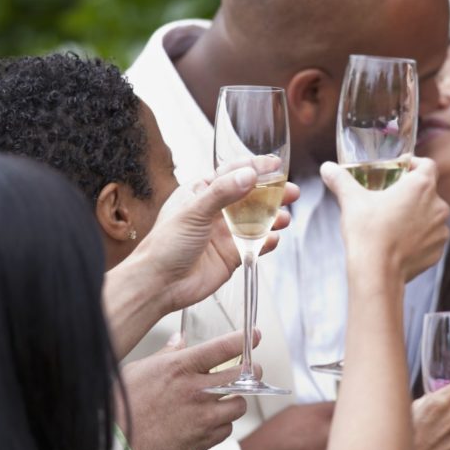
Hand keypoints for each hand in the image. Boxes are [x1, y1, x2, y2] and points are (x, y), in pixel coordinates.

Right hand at [120, 330, 253, 449]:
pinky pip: (226, 430)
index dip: (244, 340)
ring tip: (224, 401)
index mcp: (180, 368)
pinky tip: (208, 422)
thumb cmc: (122, 406)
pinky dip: (221, 425)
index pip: (223, 348)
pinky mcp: (203, 441)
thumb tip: (179, 340)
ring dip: (235, 402)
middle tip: (252, 373)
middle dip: (253, 373)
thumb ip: (166, 355)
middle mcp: (196, 391)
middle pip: (243, 377)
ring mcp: (202, 417)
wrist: (115, 444)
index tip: (255, 336)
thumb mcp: (140, 370)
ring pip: (239, 406)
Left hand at [140, 162, 299, 312]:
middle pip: (249, 196)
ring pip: (256, 221)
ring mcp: (224, 233)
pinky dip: (267, 241)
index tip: (274, 165)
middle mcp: (214, 211)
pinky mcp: (232, 255)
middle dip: (271, 193)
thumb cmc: (165, 245)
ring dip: (272, 218)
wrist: (159, 284)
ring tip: (284, 218)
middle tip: (290, 191)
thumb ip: (222, 192)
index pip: (231, 173)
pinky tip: (273, 239)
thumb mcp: (193, 211)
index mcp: (199, 193)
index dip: (254, 167)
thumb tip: (249, 175)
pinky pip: (255, 245)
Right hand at [321, 157, 449, 281]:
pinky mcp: (437, 251)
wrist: (377, 273)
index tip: (399, 171)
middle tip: (389, 199)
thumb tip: (327, 168)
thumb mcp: (351, 201)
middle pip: (428, 191)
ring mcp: (440, 230)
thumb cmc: (367, 232)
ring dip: (416, 216)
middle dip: (411, 194)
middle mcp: (438, 206)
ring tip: (393, 223)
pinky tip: (399, 242)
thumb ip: (341, 180)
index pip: (427, 165)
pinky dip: (418, 237)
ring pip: (430, 215)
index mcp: (422, 186)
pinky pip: (430, 238)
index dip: (414, 165)